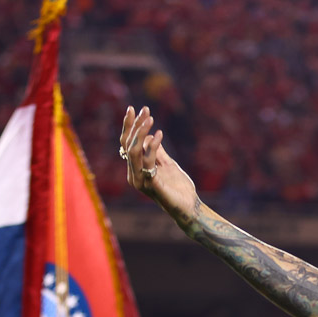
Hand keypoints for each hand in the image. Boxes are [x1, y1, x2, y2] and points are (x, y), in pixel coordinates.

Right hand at [120, 105, 196, 219]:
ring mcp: (141, 181)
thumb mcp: (168, 164)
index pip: (127, 144)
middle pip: (128, 146)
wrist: (190, 207)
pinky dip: (153, 146)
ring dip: (141, 132)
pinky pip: (148, 162)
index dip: (130, 126)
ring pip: (134, 151)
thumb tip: (150, 136)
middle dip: (135, 125)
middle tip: (145, 110)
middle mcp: (134, 175)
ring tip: (151, 118)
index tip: (134, 108)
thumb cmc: (179, 188)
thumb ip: (158, 152)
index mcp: (136, 169)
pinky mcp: (151, 185)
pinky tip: (160, 134)